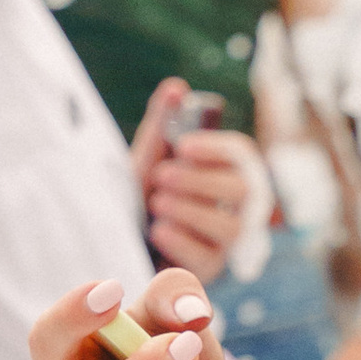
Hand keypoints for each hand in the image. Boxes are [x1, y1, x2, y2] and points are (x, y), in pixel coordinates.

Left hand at [132, 82, 269, 282]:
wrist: (118, 240)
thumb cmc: (141, 194)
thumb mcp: (149, 157)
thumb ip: (165, 124)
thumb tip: (176, 87)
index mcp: (224, 171)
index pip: (241, 155)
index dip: (217, 149)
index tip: (184, 146)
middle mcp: (235, 206)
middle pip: (243, 190)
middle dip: (200, 182)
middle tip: (162, 177)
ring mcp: (225, 242)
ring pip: (229, 226)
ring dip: (190, 211)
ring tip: (157, 203)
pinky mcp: (210, 272)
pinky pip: (208, 258)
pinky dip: (182, 240)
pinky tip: (158, 229)